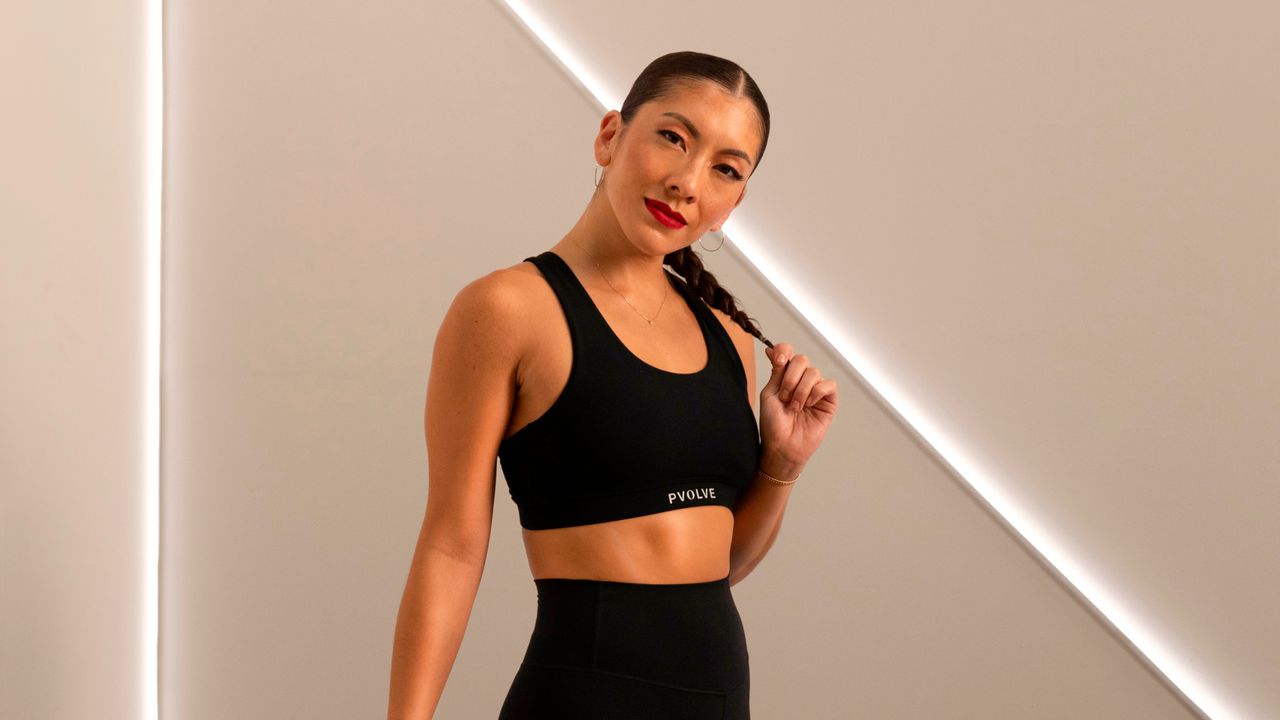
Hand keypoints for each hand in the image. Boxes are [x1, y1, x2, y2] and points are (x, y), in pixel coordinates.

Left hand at [759, 342, 837, 474]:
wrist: (782, 446)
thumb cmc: (773, 425)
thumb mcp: (769, 394)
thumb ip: (776, 372)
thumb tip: (772, 349)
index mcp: (784, 377)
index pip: (788, 352)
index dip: (784, 350)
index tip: (778, 360)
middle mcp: (801, 380)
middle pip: (801, 359)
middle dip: (790, 377)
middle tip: (784, 397)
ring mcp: (815, 390)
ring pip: (814, 372)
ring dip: (801, 390)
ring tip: (795, 407)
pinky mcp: (829, 401)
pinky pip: (828, 385)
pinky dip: (816, 392)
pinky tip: (809, 405)